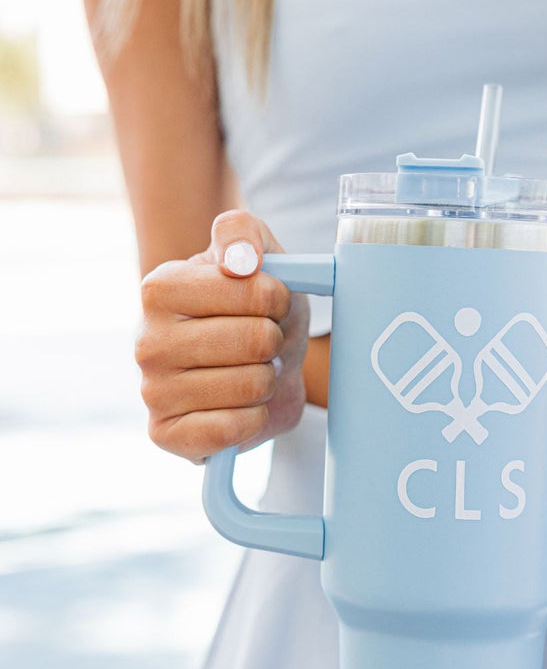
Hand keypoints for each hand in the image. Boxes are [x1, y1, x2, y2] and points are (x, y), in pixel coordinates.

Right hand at [135, 210, 309, 462]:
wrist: (263, 368)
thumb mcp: (257, 253)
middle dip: (275, 342)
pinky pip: (235, 430)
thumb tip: (240, 260)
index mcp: (159, 288)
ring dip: (266, 381)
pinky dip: (254, 418)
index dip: (278, 298)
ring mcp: (152, 392)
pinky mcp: (166, 436)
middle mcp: (146, 341)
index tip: (270, 302)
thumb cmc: (257, 310)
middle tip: (262, 343)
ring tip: (250, 372)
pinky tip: (241, 407)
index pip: (252, 291)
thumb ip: (243, 232)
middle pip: (255, 341)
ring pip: (250, 386)